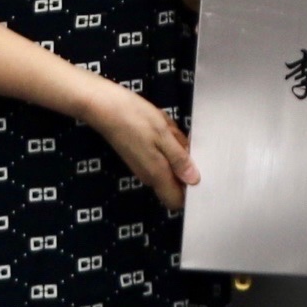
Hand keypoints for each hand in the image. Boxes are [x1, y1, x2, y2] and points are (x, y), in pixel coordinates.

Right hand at [77, 76, 200, 211]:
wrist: (102, 105)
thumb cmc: (134, 117)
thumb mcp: (163, 134)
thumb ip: (179, 159)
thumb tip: (194, 181)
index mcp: (157, 174)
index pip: (176, 201)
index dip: (190, 193)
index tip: (203, 174)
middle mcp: (149, 175)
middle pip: (175, 182)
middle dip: (186, 165)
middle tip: (187, 142)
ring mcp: (142, 165)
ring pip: (168, 166)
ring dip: (176, 151)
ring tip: (172, 131)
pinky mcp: (139, 154)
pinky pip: (160, 155)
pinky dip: (167, 143)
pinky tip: (164, 127)